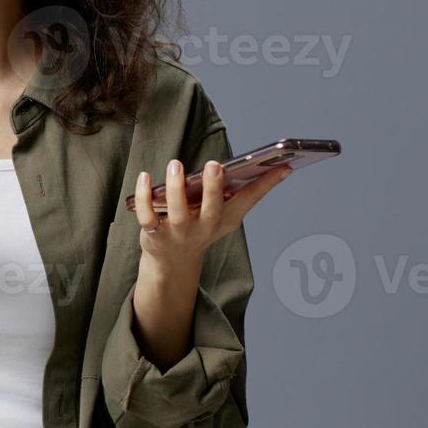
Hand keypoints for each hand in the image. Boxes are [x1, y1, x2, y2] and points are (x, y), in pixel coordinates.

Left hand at [132, 159, 290, 271]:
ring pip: (178, 210)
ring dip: (176, 187)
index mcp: (225, 219)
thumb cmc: (201, 228)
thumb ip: (245, 194)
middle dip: (213, 188)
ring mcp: (179, 233)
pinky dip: (144, 196)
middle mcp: (204, 227)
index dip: (267, 184)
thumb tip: (273, 166)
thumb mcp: (226, 215)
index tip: (283, 165)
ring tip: (176, 164)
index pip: (249, 200)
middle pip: (211, 208)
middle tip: (215, 165)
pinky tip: (145, 176)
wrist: (172, 263)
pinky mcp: (154, 235)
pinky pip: (147, 215)